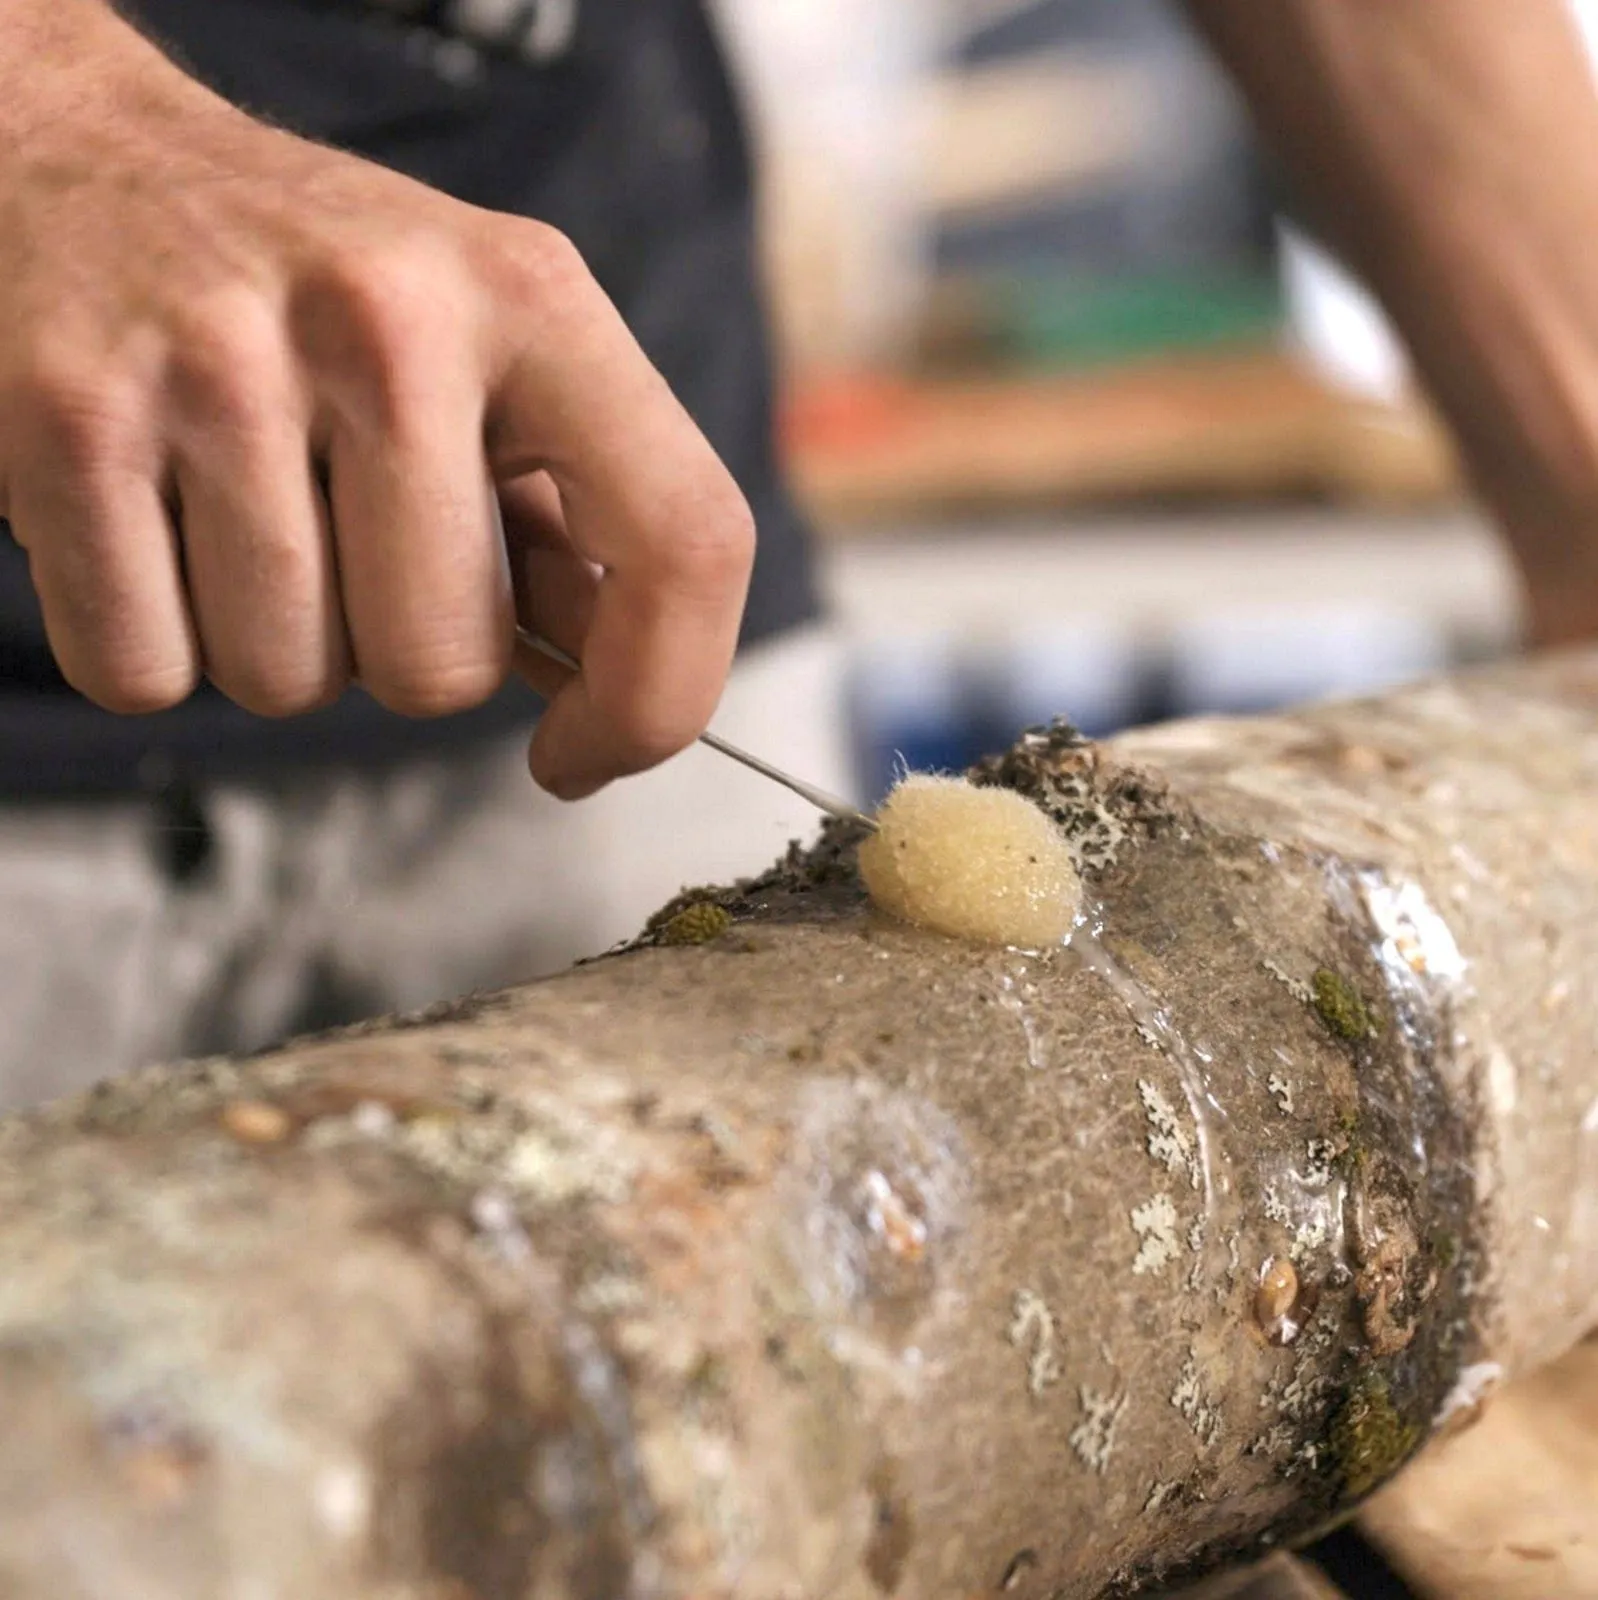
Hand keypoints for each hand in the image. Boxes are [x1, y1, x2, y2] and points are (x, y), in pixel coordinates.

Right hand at [0, 7, 753, 798]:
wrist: (79, 158)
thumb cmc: (311, 285)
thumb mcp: (486, 346)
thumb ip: (569, 515)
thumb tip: (618, 687)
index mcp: (533, 299)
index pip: (687, 542)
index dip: (655, 700)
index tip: (584, 751)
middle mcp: (388, 320)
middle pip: (445, 670)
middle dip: (399, 651)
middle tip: (347, 537)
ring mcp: (219, 364)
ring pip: (292, 684)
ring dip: (274, 643)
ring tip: (244, 509)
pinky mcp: (67, 421)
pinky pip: (148, 673)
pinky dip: (151, 640)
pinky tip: (156, 523)